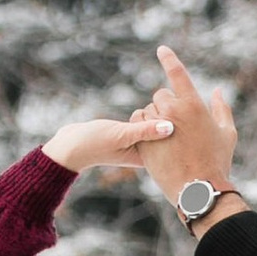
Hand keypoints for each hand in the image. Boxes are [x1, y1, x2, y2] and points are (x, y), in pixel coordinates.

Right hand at [42, 109, 172, 177]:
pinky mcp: (131, 133)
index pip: (172, 140)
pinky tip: (154, 101)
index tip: (186, 113)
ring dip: (160, 111)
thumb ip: (144, 131)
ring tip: (168, 98)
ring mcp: (139, 142)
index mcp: (148, 157)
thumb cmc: (94, 144)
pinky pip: (147, 119)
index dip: (179, 125)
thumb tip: (170, 127)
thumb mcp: (121, 135)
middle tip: (182, 101)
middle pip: (167, 131)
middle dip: (172, 117)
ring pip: (157, 122)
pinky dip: (149, 112)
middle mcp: (146, 151)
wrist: (70, 145)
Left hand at [140, 46, 238, 212]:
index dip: (169, 59)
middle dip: (167, 104)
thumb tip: (217, 91)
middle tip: (177, 124)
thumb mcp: (227, 134)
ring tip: (167, 136)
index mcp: (193, 105)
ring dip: (155, 116)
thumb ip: (222, 109)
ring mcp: (156, 126)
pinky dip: (143, 126)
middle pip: (161, 95)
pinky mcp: (144, 140)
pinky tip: (153, 138)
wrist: (198, 190)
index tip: (161, 50)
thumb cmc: (217, 162)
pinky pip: (137, 122)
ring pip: (148, 109)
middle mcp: (173, 112)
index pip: (177, 73)